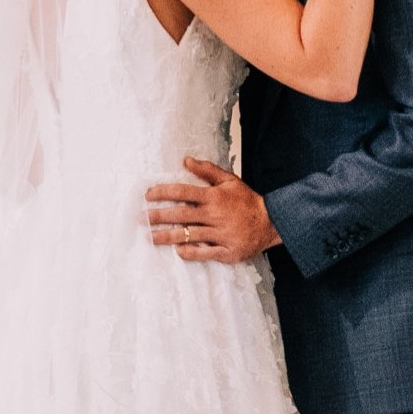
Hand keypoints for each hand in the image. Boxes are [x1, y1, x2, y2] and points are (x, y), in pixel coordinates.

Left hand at [146, 158, 278, 263]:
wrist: (272, 222)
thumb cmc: (247, 201)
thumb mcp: (230, 180)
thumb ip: (207, 170)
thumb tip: (186, 161)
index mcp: (214, 197)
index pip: (183, 192)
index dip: (163, 192)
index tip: (148, 195)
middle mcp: (215, 215)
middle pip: (181, 215)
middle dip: (159, 216)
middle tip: (141, 218)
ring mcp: (221, 234)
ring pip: (189, 235)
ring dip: (167, 236)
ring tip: (150, 237)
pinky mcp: (227, 251)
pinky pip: (205, 253)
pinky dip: (191, 252)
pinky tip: (177, 251)